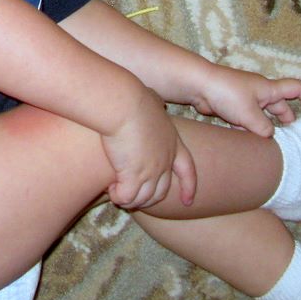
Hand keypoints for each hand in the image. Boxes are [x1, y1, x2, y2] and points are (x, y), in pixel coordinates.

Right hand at [101, 88, 196, 209]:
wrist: (124, 105)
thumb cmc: (135, 98)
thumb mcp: (153, 100)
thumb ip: (157, 105)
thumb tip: (158, 103)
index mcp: (172, 143)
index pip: (187, 170)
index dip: (188, 186)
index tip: (188, 201)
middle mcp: (164, 161)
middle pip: (161, 191)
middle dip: (149, 199)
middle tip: (135, 198)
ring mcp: (150, 171)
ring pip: (143, 198)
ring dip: (132, 200)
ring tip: (119, 194)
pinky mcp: (132, 176)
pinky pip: (126, 197)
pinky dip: (119, 197)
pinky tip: (112, 190)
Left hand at [188, 65, 300, 136]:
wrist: (198, 86)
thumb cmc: (226, 93)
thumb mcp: (250, 114)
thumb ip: (264, 129)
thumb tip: (269, 137)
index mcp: (269, 89)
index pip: (297, 89)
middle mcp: (260, 92)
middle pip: (280, 105)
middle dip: (286, 118)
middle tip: (291, 135)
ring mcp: (245, 99)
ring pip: (263, 115)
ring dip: (266, 126)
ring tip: (268, 141)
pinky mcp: (232, 106)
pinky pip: (247, 119)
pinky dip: (249, 128)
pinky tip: (246, 139)